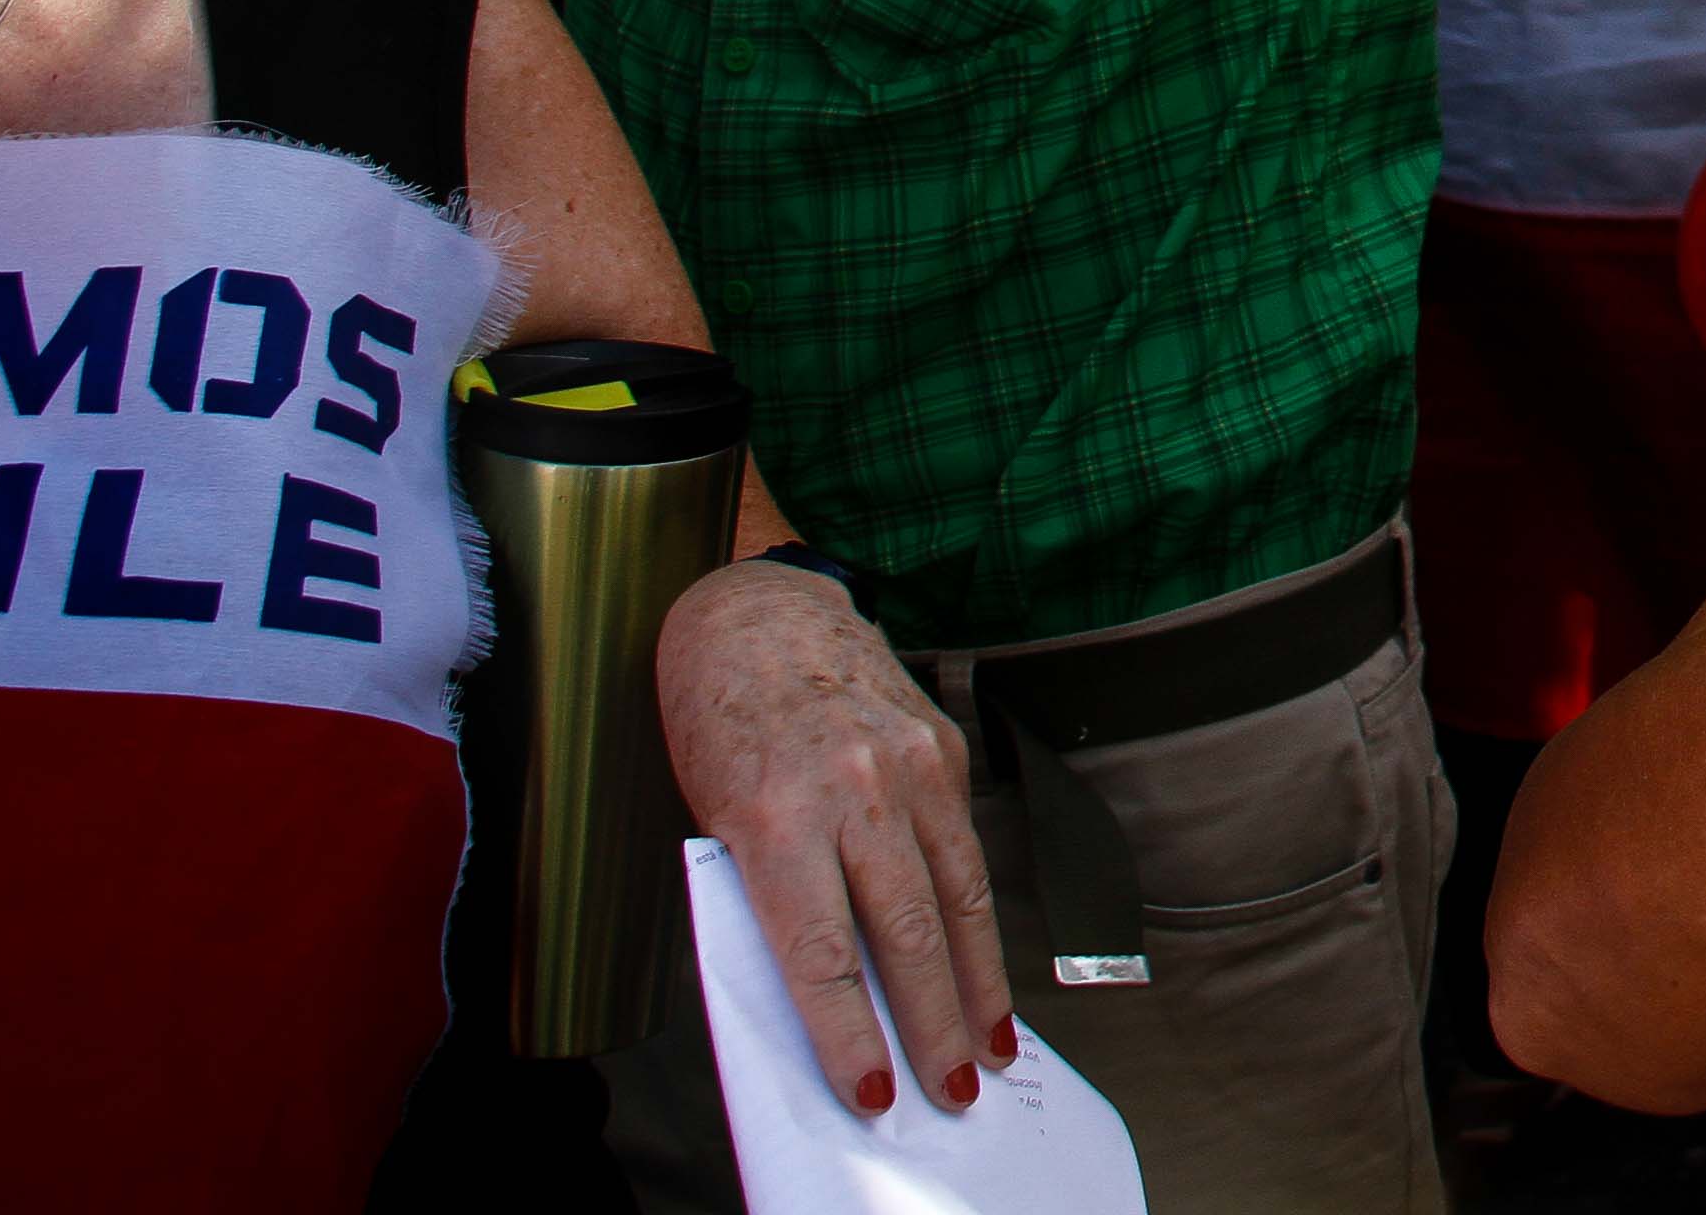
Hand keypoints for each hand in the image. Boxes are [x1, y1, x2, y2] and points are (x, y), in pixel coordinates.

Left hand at [658, 555, 1018, 1118]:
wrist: (758, 614)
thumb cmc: (716, 722)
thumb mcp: (713, 816)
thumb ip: (767, 893)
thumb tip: (822, 988)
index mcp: (778, 815)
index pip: (824, 953)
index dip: (850, 1033)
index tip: (872, 1090)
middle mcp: (856, 787)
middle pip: (909, 931)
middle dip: (934, 1023)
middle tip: (953, 1090)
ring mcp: (913, 762)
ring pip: (959, 892)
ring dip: (978, 980)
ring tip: (992, 1042)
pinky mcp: (945, 746)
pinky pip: (965, 845)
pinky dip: (977, 914)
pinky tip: (984, 960)